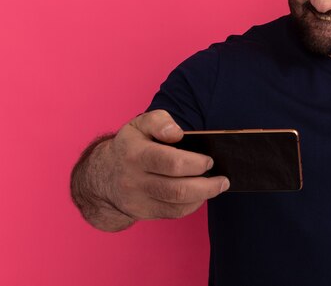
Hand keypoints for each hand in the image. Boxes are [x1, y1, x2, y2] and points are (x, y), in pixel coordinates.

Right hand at [94, 110, 229, 222]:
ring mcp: (138, 200)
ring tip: (218, 186)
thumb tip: (177, 134)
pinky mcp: (143, 213)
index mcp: (136, 155)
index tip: (209, 161)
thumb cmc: (130, 146)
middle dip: (207, 186)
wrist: (102, 176)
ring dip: (203, 196)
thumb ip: (160, 122)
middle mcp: (135, 181)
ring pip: (177, 205)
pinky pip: (173, 213)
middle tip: (223, 179)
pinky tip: (201, 195)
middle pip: (177, 190)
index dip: (195, 163)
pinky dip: (192, 205)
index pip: (170, 163)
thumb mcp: (139, 124)